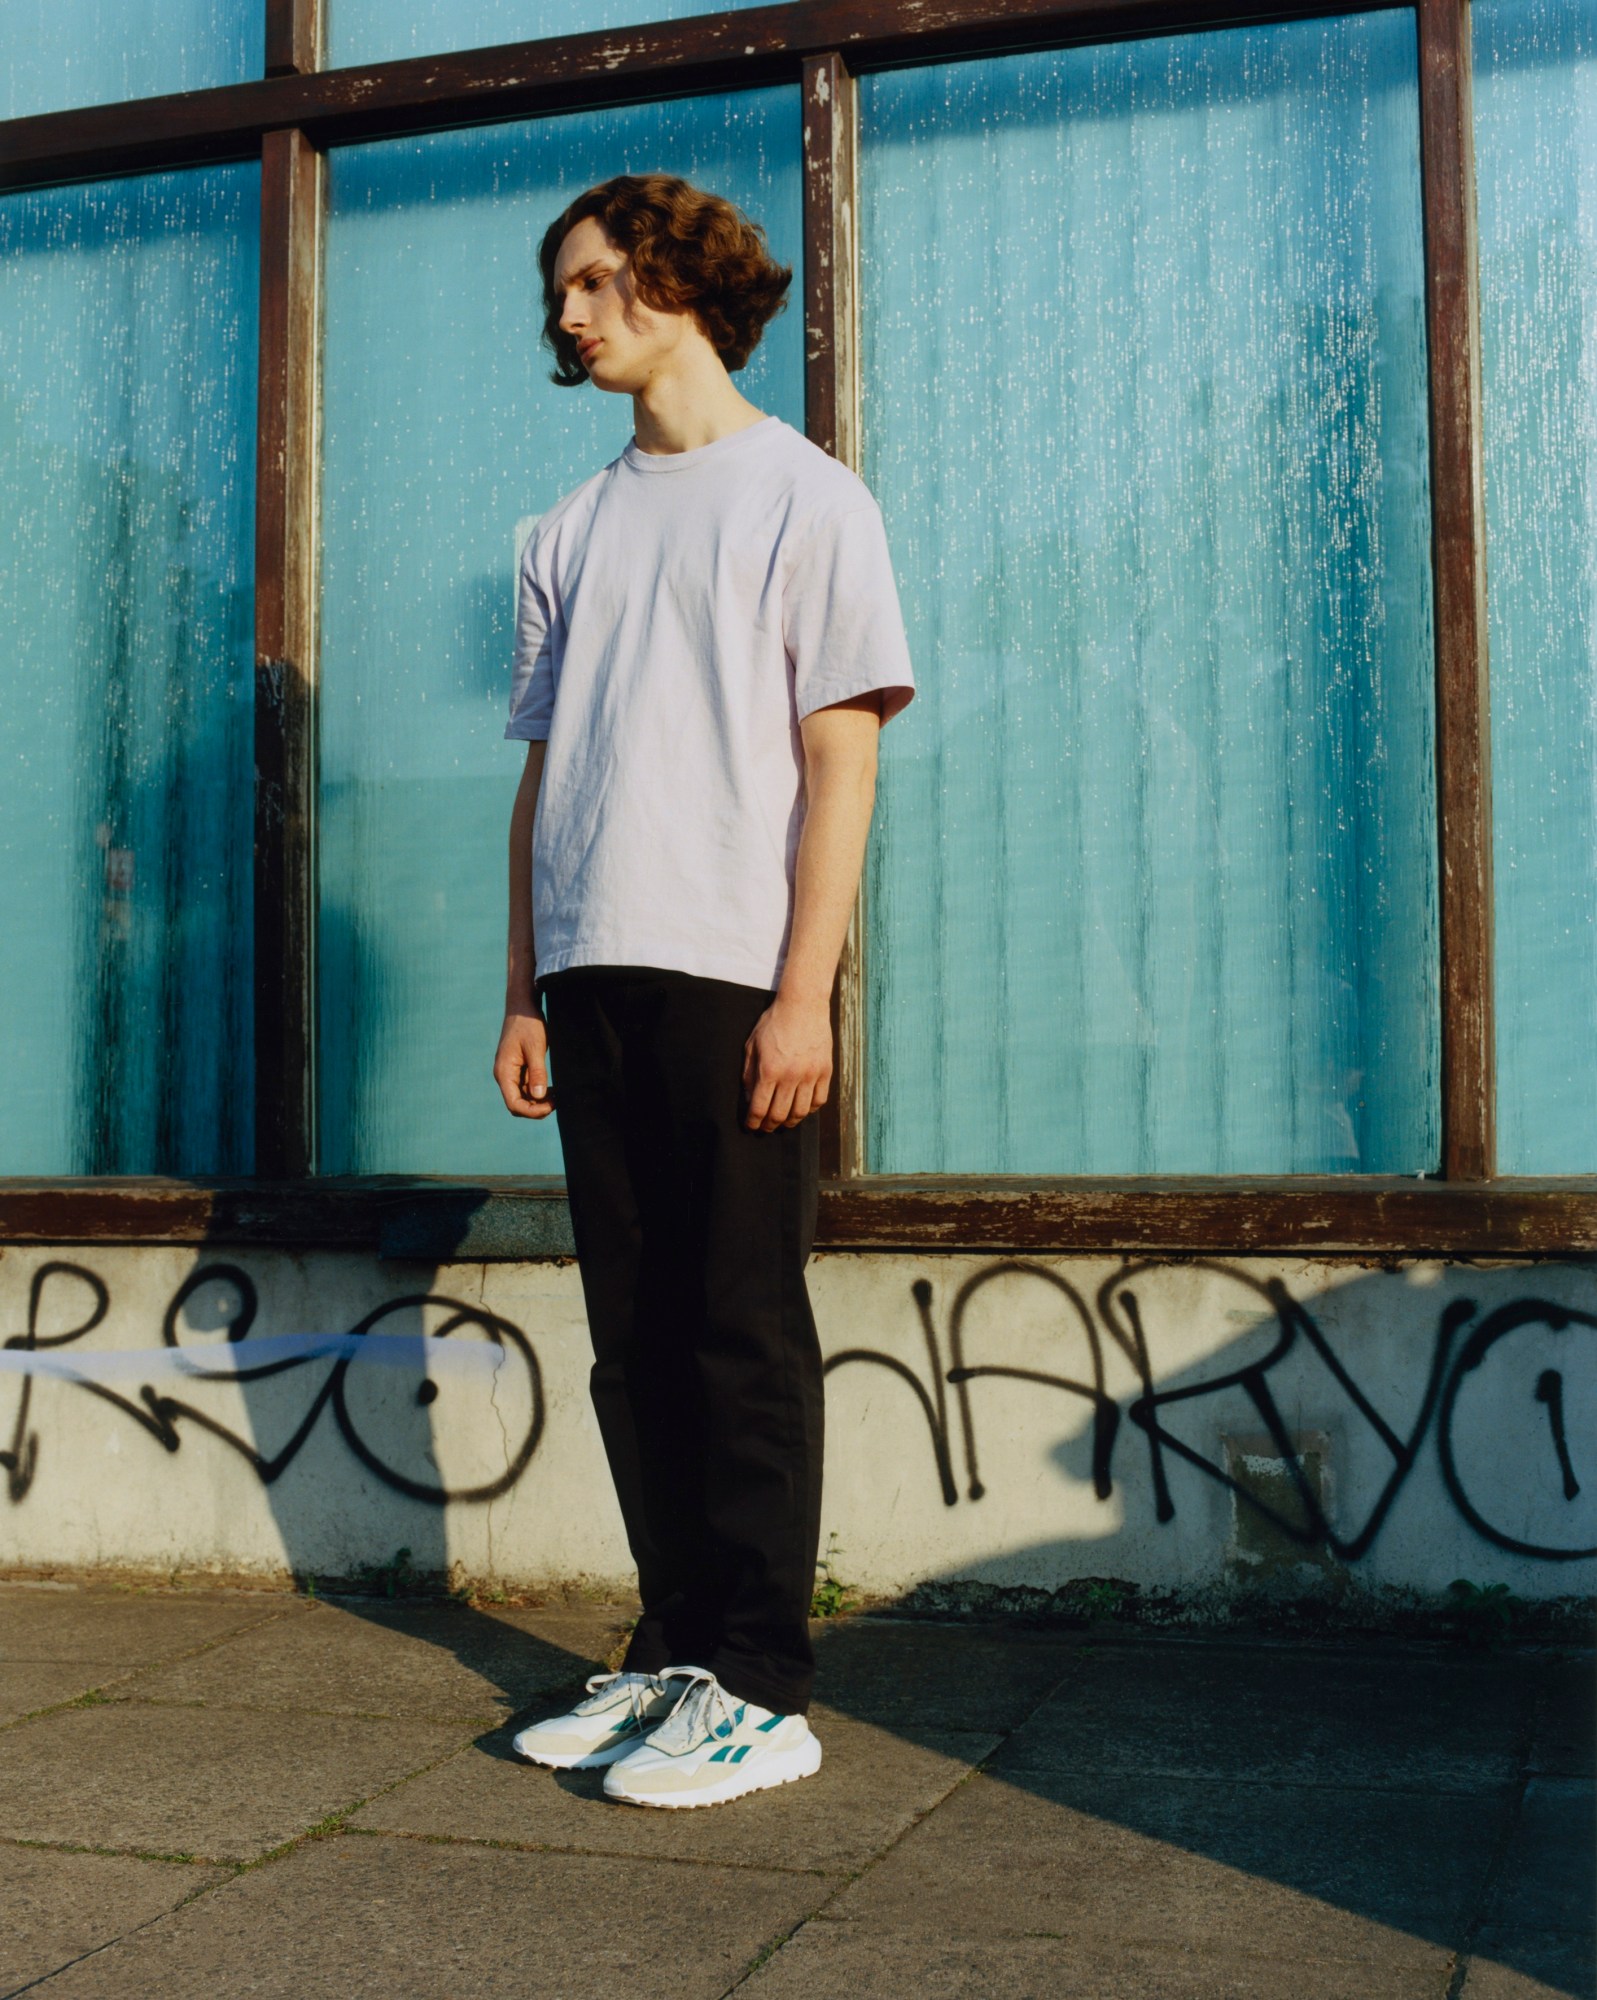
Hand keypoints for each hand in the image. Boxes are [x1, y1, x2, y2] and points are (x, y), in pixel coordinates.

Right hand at [493, 1009, 554, 1118]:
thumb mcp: (535, 1047)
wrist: (523, 1007)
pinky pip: (526, 1088)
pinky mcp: (518, 1069)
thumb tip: (538, 1096)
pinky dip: (538, 1092)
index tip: (550, 1107)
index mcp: (504, 1072)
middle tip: (556, 1103)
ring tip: (557, 1097)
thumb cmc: (528, 1024)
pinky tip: (552, 1090)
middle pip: (517, 1104)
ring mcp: (511, 1073)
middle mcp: (504, 1076)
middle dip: (535, 1109)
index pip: (513, 1103)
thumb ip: (537, 1072)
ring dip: (538, 1102)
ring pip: (522, 1098)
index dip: (531, 1111)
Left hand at [741, 994, 830, 1131]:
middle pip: (780, 1114)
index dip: (753, 1122)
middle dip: (769, 1126)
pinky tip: (802, 1108)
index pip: (759, 1108)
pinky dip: (810, 1109)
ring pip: (801, 1111)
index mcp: (769, 1070)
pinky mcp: (825, 1071)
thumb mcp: (752, 1045)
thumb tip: (749, 1098)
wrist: (802, 1005)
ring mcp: (811, 1074)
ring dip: (790, 1121)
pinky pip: (819, 1100)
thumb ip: (748, 1074)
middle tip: (765, 1128)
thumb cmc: (774, 1023)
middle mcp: (791, 1076)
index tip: (751, 1126)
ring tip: (783, 1121)